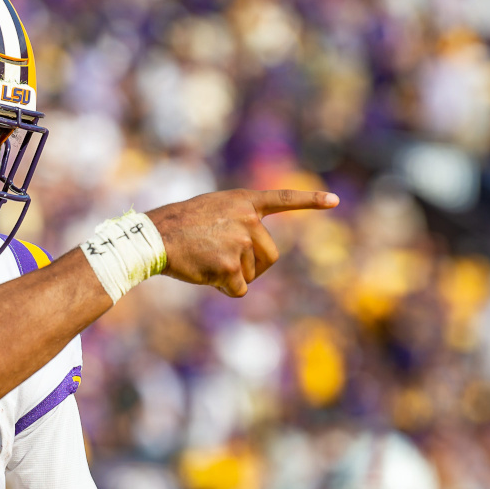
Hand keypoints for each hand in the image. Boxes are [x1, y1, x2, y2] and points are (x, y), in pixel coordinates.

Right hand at [148, 189, 338, 296]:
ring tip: (207, 261)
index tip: (334, 200)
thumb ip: (238, 222)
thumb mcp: (213, 211)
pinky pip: (238, 289)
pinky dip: (224, 289)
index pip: (282, 199)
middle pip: (270, 255)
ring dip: (235, 276)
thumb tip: (254, 256)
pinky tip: (205, 275)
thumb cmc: (178, 225)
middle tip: (227, 265)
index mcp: (243, 202)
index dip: (309, 200)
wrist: (154, 237)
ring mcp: (241, 242)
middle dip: (254, 267)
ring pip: (253, 274)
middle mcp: (248, 219)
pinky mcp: (230, 266)